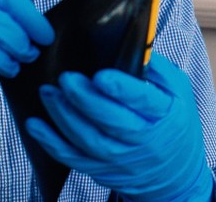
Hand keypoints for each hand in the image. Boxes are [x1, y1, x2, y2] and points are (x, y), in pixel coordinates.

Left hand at [25, 56, 213, 201]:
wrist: (175, 173)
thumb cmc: (174, 123)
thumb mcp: (179, 91)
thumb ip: (158, 68)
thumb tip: (134, 42)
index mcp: (164, 113)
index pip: (142, 100)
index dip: (121, 89)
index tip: (100, 75)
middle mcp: (142, 139)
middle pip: (110, 121)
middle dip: (84, 99)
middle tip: (66, 79)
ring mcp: (120, 158)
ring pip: (87, 139)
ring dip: (63, 116)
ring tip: (48, 92)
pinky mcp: (101, 170)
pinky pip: (72, 158)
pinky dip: (51, 142)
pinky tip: (35, 125)